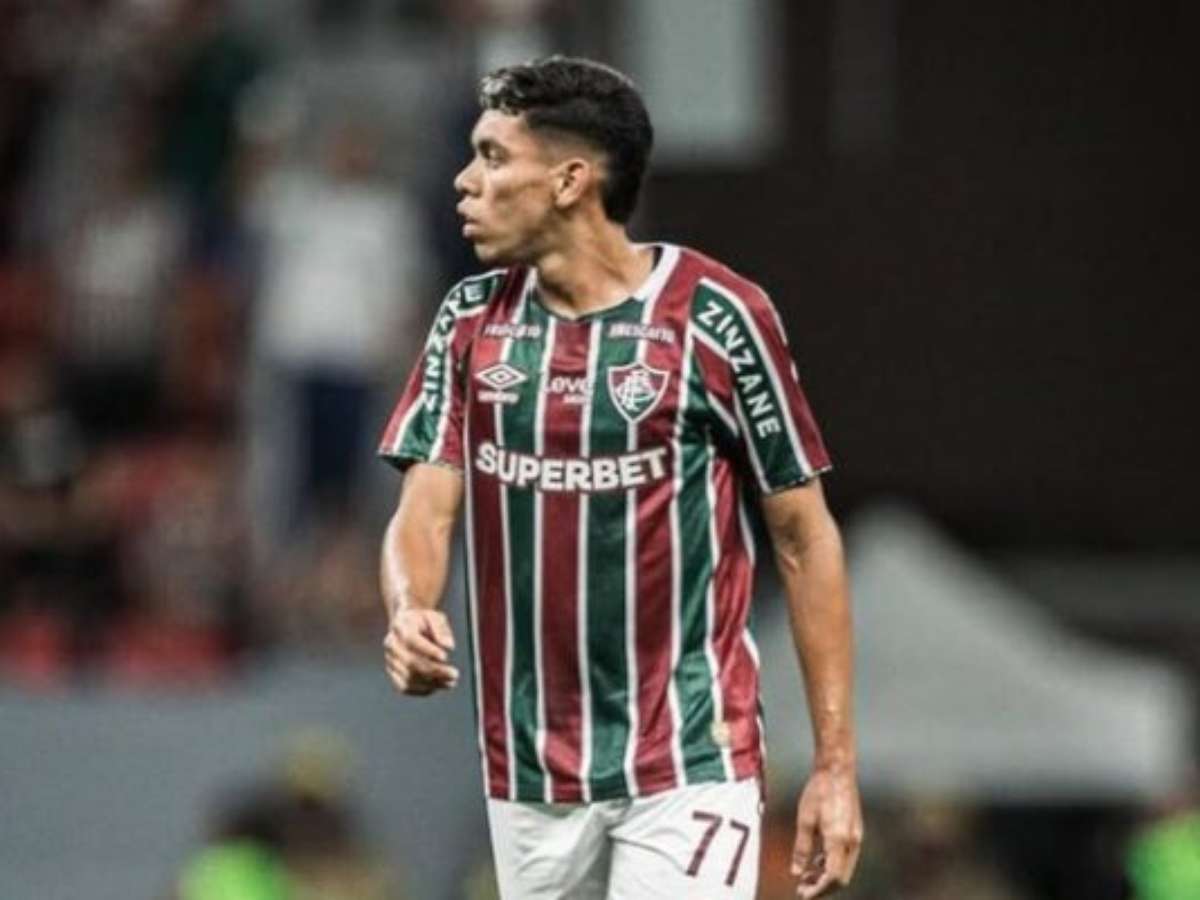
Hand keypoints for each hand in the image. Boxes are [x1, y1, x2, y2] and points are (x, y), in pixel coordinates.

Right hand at [383, 608, 458, 695]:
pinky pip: (404, 687)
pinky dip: (422, 690)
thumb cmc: (424, 621)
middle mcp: (391, 644)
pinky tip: (438, 687)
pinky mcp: (392, 673)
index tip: (446, 657)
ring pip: (408, 677)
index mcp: (400, 626)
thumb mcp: (435, 617)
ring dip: (431, 683)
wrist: (408, 625)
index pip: (411, 640)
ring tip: (450, 683)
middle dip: (434, 671)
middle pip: (410, 662)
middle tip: (454, 675)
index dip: (428, 650)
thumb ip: (442, 629)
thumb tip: (449, 646)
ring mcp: (390, 660)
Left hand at [792, 766, 862, 897]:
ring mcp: (856, 837)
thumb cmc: (819, 791)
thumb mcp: (804, 820)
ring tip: (807, 875)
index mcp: (839, 840)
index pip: (832, 877)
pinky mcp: (856, 831)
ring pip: (844, 868)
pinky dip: (832, 863)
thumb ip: (801, 848)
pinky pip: (846, 857)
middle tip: (802, 887)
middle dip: (822, 886)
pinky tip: (817, 860)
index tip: (802, 894)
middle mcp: (852, 842)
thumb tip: (796, 872)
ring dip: (827, 876)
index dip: (817, 890)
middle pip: (841, 878)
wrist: (837, 770)